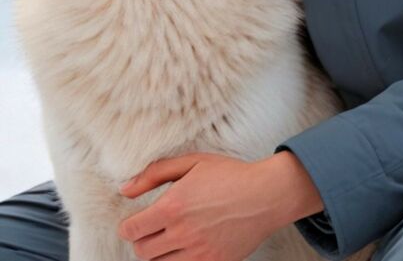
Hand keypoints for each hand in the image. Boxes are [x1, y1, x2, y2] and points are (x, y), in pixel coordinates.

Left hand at [117, 151, 283, 260]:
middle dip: (143, 239)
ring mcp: (198, 253)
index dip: (128, 226)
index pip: (132, 229)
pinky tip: (186, 248)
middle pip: (142, 251)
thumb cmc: (230, 175)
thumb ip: (154, 174)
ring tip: (171, 237)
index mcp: (173, 206)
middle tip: (154, 228)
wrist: (265, 195)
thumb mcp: (192, 162)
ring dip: (159, 253)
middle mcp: (182, 233)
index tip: (134, 221)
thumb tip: (125, 189)